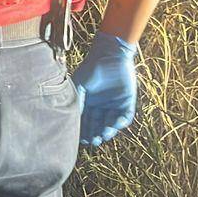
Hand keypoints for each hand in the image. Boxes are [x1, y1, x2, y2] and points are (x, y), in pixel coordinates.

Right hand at [72, 31, 137, 146]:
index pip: (86, 122)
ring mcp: (115, 104)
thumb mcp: (78, 87)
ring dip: (108, 131)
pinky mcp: (127, 101)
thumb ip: (76, 103)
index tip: (81, 140)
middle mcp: (102, 105)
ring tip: (103, 136)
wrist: (108, 55)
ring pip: (111, 123)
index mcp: (89, 103)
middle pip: (98, 125)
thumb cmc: (90, 69)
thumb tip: (70, 122)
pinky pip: (125, 116)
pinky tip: (114, 125)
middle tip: (94, 141)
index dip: (84, 132)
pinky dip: (120, 122)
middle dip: (96, 134)